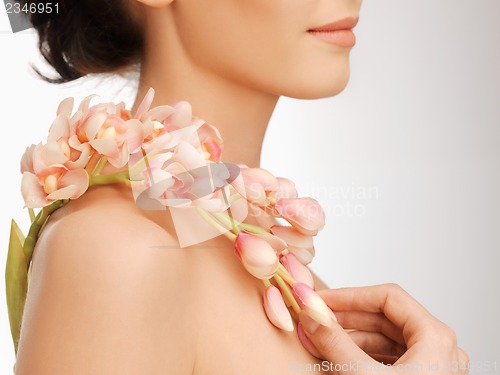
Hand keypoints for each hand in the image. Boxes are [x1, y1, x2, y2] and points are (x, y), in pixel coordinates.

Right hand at [297, 283, 468, 373]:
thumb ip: (334, 341)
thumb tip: (311, 312)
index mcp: (435, 338)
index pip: (388, 297)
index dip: (350, 295)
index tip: (321, 300)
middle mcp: (438, 349)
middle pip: (385, 317)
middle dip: (344, 319)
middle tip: (314, 320)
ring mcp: (431, 367)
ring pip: (384, 339)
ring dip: (348, 338)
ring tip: (318, 340)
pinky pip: (386, 358)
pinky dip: (359, 355)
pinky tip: (335, 358)